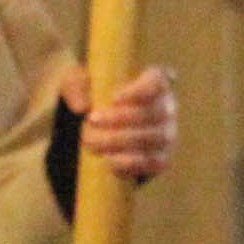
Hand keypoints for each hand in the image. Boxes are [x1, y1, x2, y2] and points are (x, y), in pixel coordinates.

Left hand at [64, 61, 177, 184]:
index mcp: (153, 81)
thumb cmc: (94, 95)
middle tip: (92, 120)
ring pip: (155, 138)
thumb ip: (76, 86)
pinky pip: (155, 162)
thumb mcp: (79, 84)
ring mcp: (167, 134)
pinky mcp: (162, 158)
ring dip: (121, 141)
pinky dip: (131, 163)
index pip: (158, 80)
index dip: (140, 90)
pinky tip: (109, 160)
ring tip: (92, 142)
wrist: (99, 128)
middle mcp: (166, 107)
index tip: (114, 98)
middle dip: (121, 119)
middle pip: (155, 112)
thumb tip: (81, 107)